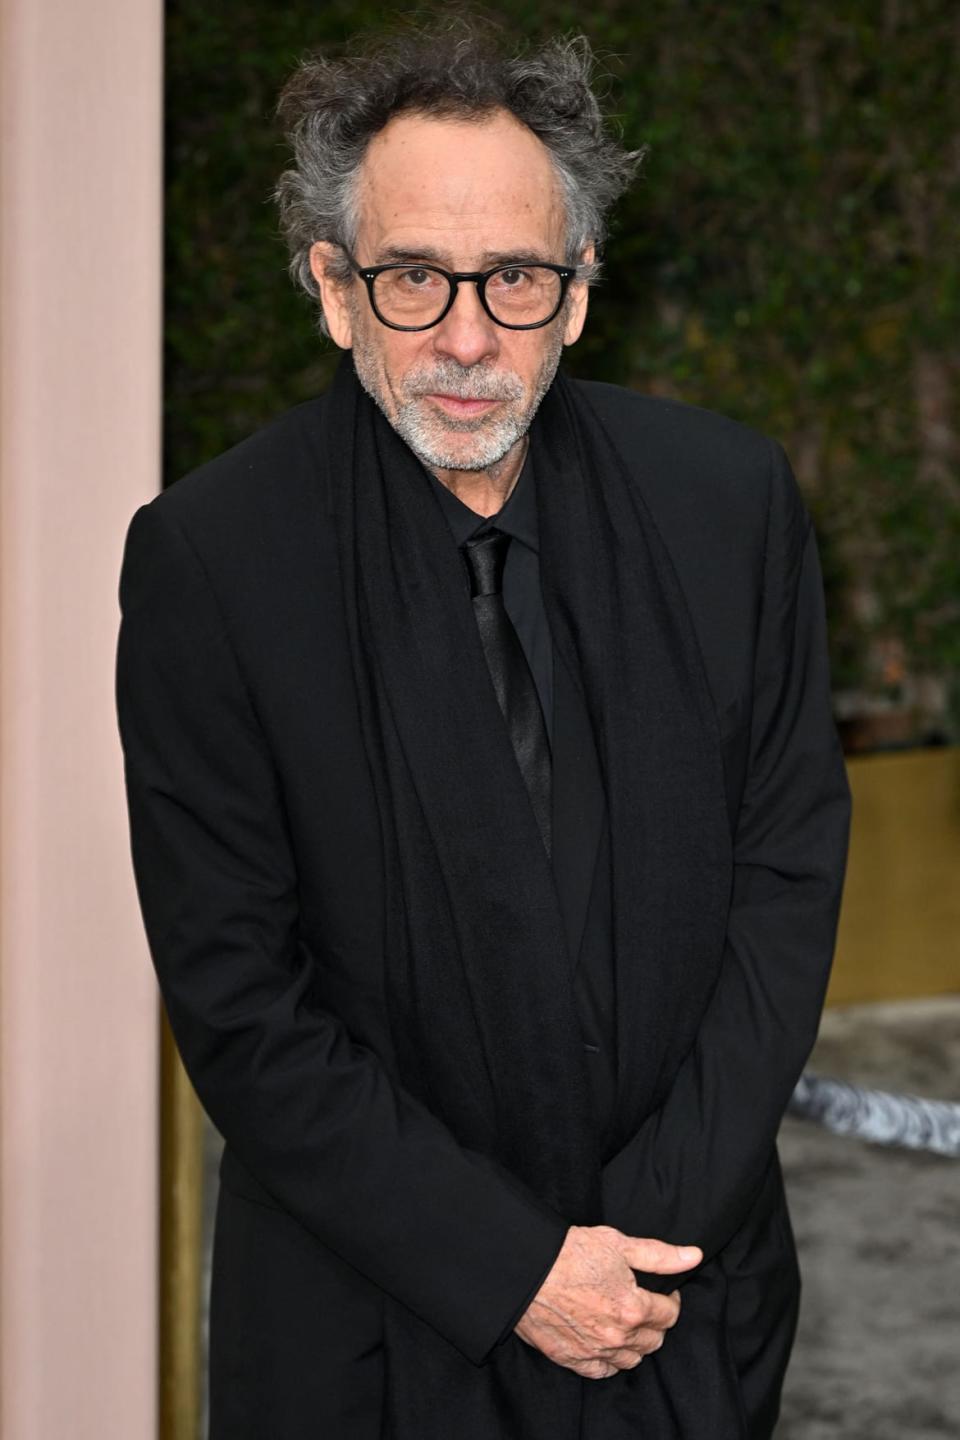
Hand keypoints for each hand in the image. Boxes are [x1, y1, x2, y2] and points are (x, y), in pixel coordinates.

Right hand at [513, 1225, 701, 1379]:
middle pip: (654, 1339)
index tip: (662, 1291)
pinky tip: (606, 1340)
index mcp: (632, 1308)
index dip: (670, 1300)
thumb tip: (693, 1256)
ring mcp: (595, 1351)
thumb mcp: (618, 1244)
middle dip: (654, 1321)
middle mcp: (617, 1336)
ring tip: (624, 1320)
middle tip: (642, 1303)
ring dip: (635, 1342)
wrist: (525, 1269)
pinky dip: (610, 1359)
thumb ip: (659, 1255)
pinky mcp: (573, 1359)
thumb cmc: (569, 1252)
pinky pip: (604, 1370)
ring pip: (632, 1358)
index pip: (670, 1315)